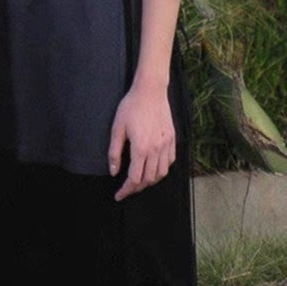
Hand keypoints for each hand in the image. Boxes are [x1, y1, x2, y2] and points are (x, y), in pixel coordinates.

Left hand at [107, 84, 175, 201]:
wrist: (151, 90)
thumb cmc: (131, 106)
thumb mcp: (117, 128)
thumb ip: (114, 152)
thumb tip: (114, 172)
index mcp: (141, 148)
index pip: (134, 179)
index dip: (126, 190)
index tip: (118, 195)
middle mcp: (156, 150)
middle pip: (149, 179)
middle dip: (137, 187)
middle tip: (127, 188)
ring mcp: (167, 145)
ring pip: (162, 173)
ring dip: (150, 180)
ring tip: (140, 180)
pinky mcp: (173, 139)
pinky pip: (170, 161)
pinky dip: (162, 169)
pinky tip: (154, 167)